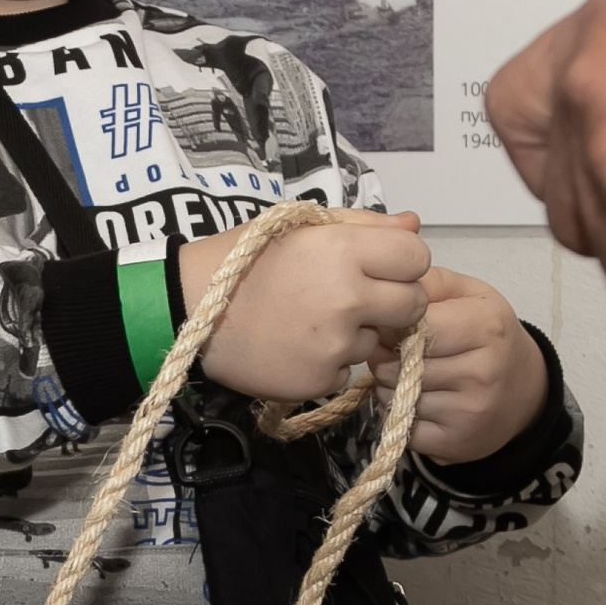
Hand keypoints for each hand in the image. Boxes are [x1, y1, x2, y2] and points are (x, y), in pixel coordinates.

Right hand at [179, 210, 429, 403]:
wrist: (188, 309)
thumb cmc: (244, 258)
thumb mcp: (299, 226)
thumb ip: (362, 224)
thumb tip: (414, 225)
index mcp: (343, 250)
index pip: (418, 256)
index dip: (402, 262)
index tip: (379, 267)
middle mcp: (347, 298)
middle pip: (414, 304)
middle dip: (393, 301)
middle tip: (355, 298)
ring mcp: (335, 345)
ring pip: (380, 340)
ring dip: (357, 333)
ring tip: (310, 321)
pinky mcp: (321, 380)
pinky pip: (347, 370)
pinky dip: (329, 361)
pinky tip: (297, 345)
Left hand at [373, 269, 545, 461]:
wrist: (525, 390)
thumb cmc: (489, 334)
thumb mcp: (469, 295)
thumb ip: (429, 283)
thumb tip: (387, 290)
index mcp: (486, 327)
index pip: (416, 326)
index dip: (394, 325)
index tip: (393, 326)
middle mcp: (482, 372)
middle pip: (400, 365)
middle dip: (386, 356)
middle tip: (394, 351)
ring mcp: (470, 412)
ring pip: (397, 397)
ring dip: (389, 386)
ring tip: (405, 375)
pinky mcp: (456, 443)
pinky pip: (404, 429)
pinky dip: (399, 415)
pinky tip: (414, 401)